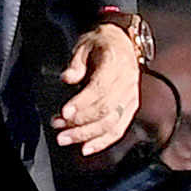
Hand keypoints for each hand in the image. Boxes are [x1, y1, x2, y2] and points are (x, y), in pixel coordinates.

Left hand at [53, 23, 141, 154]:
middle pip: (106, 110)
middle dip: (81, 124)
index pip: (101, 89)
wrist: (123, 43)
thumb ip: (76, 62)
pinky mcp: (131, 108)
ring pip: (112, 123)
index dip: (82, 104)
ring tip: (66, 138)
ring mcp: (131, 97)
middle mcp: (127, 82)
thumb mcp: (85, 44)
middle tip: (59, 129)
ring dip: (88, 135)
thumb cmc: (102, 43)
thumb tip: (68, 77)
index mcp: (116, 63)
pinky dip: (103, 141)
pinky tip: (87, 147)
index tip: (64, 112)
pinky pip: (119, 129)